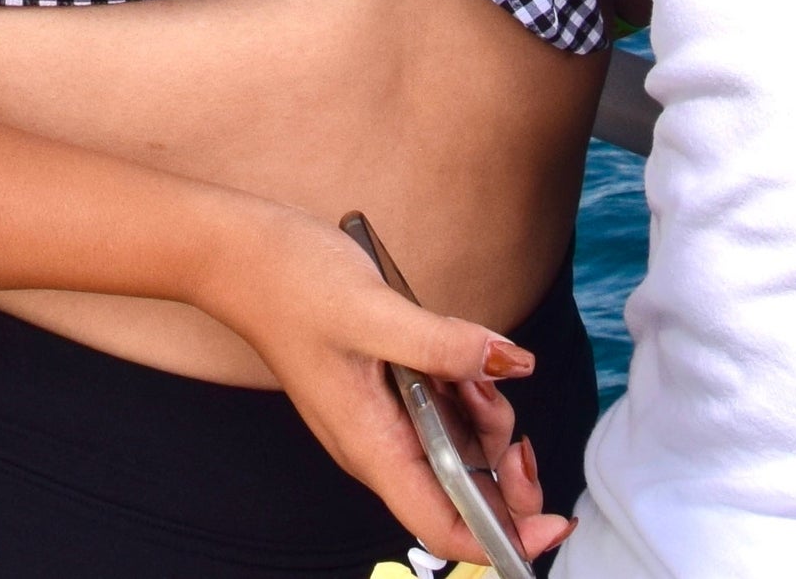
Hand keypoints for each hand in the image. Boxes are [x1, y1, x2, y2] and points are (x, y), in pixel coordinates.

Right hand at [192, 206, 568, 569]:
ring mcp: (383, 421)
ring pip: (459, 449)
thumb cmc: (292, 284)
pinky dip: (466, 389)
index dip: (503, 538)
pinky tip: (461, 353)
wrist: (242, 256)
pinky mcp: (387, 394)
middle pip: (463, 496)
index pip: (444, 526)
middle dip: (506, 470)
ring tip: (473, 361)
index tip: (553, 523)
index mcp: (371, 446)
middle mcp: (379, 446)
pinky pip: (444, 412)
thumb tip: (513, 364)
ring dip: (487, 416)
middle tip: (511, 414)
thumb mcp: (374, 311)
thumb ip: (444, 344)